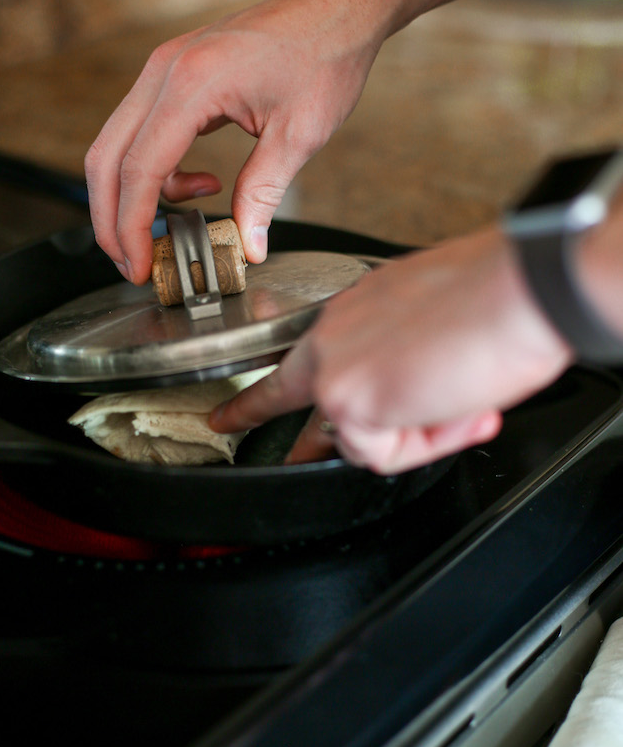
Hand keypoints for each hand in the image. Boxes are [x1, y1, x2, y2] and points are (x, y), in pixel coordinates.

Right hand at [85, 0, 382, 283]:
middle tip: (132, 264)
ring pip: (117, 145)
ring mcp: (164, 69)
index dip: (133, 227)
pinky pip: (143, 131)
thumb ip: (263, 194)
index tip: (141, 267)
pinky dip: (158, 170)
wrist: (336, 8)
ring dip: (130, 197)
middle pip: (106, 158)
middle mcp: (163, 71)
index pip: (140, 170)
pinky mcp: (173, 74)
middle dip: (111, 219)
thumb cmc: (323, 56)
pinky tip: (202, 185)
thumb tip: (248, 246)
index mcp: (190, 84)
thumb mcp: (298, 135)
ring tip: (167, 234)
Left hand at [210, 226, 573, 472]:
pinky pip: (383, 454)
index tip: (231, 400)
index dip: (261, 380)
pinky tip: (457, 410)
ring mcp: (335, 369)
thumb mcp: (433, 325)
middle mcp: (334, 333)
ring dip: (415, 436)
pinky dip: (429, 443)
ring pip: (355, 439)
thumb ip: (404, 366)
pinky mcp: (350, 402)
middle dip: (249, 413)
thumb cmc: (497, 300)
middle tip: (225, 424)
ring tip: (461, 404)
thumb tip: (417, 405)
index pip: (299, 348)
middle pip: (280, 393)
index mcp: (355, 308)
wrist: (520, 292)